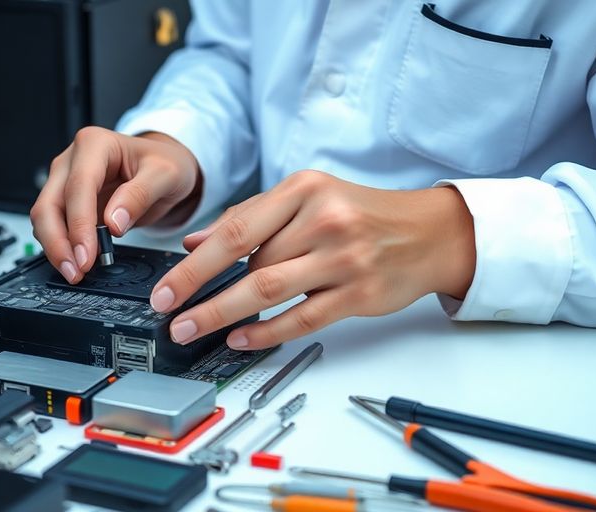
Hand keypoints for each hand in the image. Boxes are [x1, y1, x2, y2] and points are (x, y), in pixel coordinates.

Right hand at [31, 127, 201, 283]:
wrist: (161, 169)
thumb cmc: (163, 165)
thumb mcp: (165, 175)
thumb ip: (140, 195)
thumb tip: (114, 222)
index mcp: (95, 144)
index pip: (78, 186)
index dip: (79, 224)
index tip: (87, 254)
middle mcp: (72, 160)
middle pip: (49, 204)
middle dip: (58, 242)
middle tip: (76, 271)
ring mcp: (65, 181)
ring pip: (44, 217)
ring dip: (56, 248)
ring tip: (77, 272)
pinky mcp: (65, 201)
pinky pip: (53, 226)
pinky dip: (61, 246)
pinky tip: (77, 262)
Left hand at [152, 170, 476, 349]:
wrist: (430, 231)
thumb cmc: (360, 213)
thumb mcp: (306, 198)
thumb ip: (250, 218)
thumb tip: (193, 242)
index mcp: (304, 190)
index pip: (236, 229)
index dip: (194, 262)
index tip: (165, 285)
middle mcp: (324, 220)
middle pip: (249, 261)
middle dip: (200, 291)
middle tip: (168, 312)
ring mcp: (344, 259)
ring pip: (270, 290)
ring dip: (223, 314)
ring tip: (192, 329)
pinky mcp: (360, 294)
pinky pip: (303, 318)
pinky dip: (267, 332)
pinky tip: (240, 339)